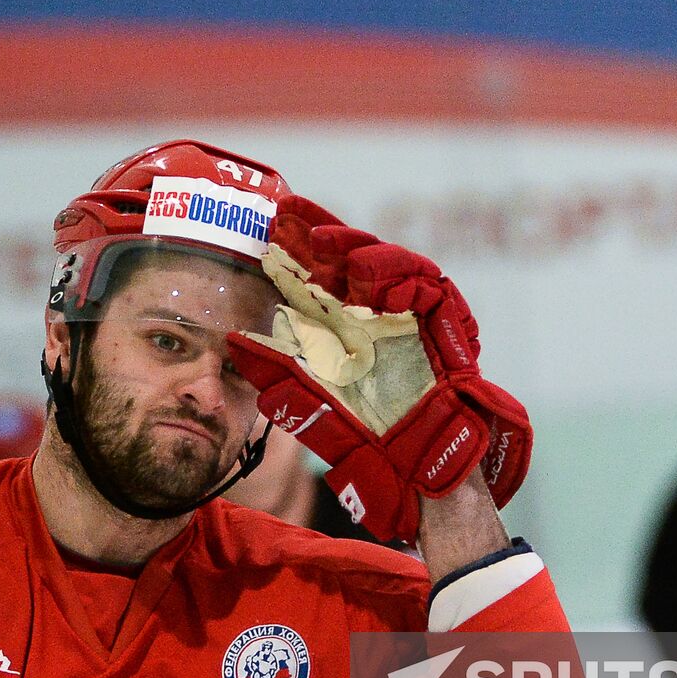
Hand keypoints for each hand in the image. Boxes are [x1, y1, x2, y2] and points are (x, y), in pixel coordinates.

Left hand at [227, 200, 530, 541]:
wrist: (416, 462)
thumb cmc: (367, 435)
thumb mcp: (312, 401)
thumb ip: (277, 372)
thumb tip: (233, 342)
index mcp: (342, 323)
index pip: (316, 275)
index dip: (293, 249)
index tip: (266, 225)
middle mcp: (373, 310)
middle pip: (347, 257)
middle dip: (318, 232)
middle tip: (288, 215)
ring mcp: (409, 311)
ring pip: (384, 260)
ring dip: (352, 246)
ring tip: (321, 242)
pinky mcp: (443, 319)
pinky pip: (425, 284)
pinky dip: (397, 274)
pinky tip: (366, 274)